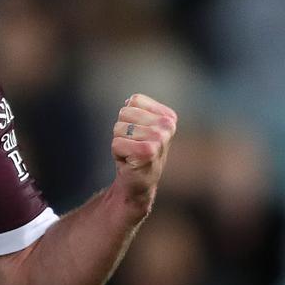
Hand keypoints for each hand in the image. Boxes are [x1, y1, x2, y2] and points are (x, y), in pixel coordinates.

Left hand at [111, 93, 176, 216]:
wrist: (139, 183)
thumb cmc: (137, 152)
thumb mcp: (142, 126)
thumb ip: (137, 109)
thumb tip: (129, 101)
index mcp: (169, 116)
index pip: (134, 100)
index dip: (129, 118)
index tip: (138, 134)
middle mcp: (167, 126)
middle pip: (124, 112)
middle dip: (122, 130)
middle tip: (133, 145)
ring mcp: (159, 138)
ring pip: (118, 128)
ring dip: (119, 142)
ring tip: (131, 153)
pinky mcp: (147, 152)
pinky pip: (116, 143)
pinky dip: (117, 153)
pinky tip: (129, 161)